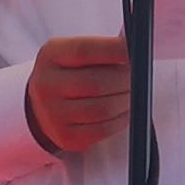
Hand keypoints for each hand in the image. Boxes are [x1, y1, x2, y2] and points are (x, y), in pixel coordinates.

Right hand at [23, 34, 132, 155]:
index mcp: (50, 56)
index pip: (84, 50)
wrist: (44, 106)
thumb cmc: (70, 74)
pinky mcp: (66, 136)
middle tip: (139, 76)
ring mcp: (53, 114)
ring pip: (103, 108)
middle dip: (126, 79)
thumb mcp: (75, 54)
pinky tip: (124, 110)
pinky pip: (103, 129)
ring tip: (132, 93)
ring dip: (126, 100)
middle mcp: (46, 84)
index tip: (135, 50)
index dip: (114, 50)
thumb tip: (134, 48)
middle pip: (97, 83)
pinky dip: (121, 119)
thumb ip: (102, 49)